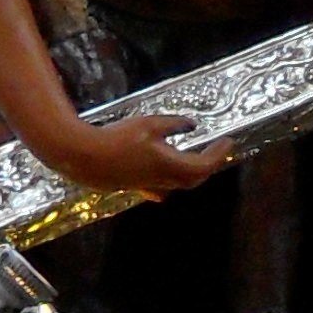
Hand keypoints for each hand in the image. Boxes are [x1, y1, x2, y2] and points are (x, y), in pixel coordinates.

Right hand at [45, 110, 226, 197]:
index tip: (229, 142)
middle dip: (208, 166)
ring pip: (177, 185)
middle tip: (216, 150)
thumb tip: (192, 125)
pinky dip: (169, 182)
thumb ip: (173, 124)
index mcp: (168, 165)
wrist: (83, 156)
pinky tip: (165, 181)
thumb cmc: (118, 137)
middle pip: (194, 179)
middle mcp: (160, 179)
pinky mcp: (132, 186)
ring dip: (191, 174)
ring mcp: (145, 186)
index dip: (219, 155)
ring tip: (195, 160)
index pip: (204, 166)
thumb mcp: (150, 124)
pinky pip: (158, 188)